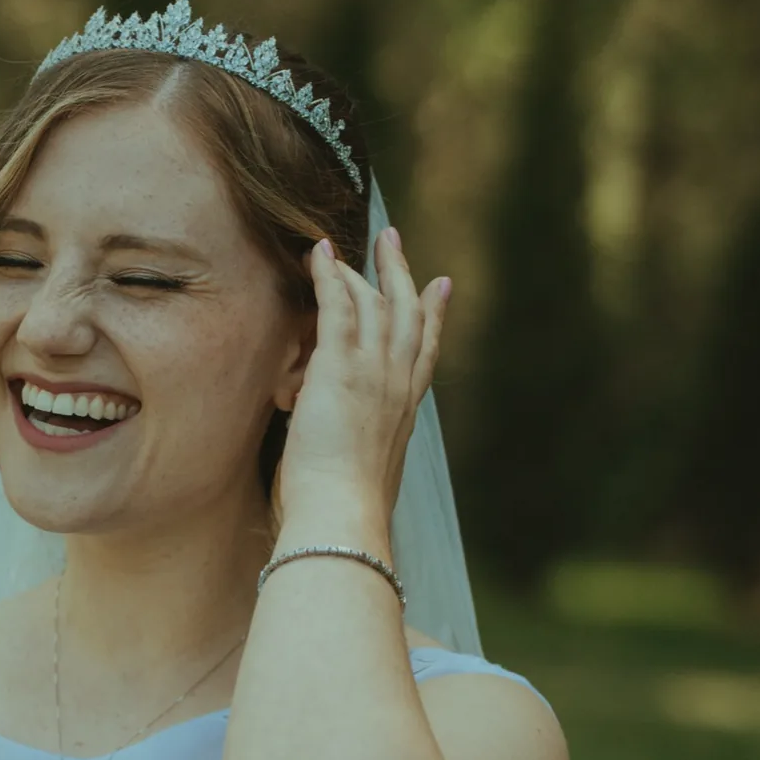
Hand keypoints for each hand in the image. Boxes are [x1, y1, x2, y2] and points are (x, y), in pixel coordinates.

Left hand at [278, 226, 449, 520]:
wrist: (342, 517)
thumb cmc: (345, 514)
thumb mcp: (365, 481)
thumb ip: (363, 459)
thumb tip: (355, 471)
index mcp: (405, 414)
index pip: (424, 354)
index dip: (434, 317)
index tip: (439, 287)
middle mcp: (398, 386)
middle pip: (409, 315)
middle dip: (401, 275)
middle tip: (394, 243)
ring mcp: (374, 373)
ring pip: (376, 304)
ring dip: (363, 267)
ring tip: (345, 242)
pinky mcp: (342, 368)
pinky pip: (338, 306)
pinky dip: (330, 276)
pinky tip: (319, 254)